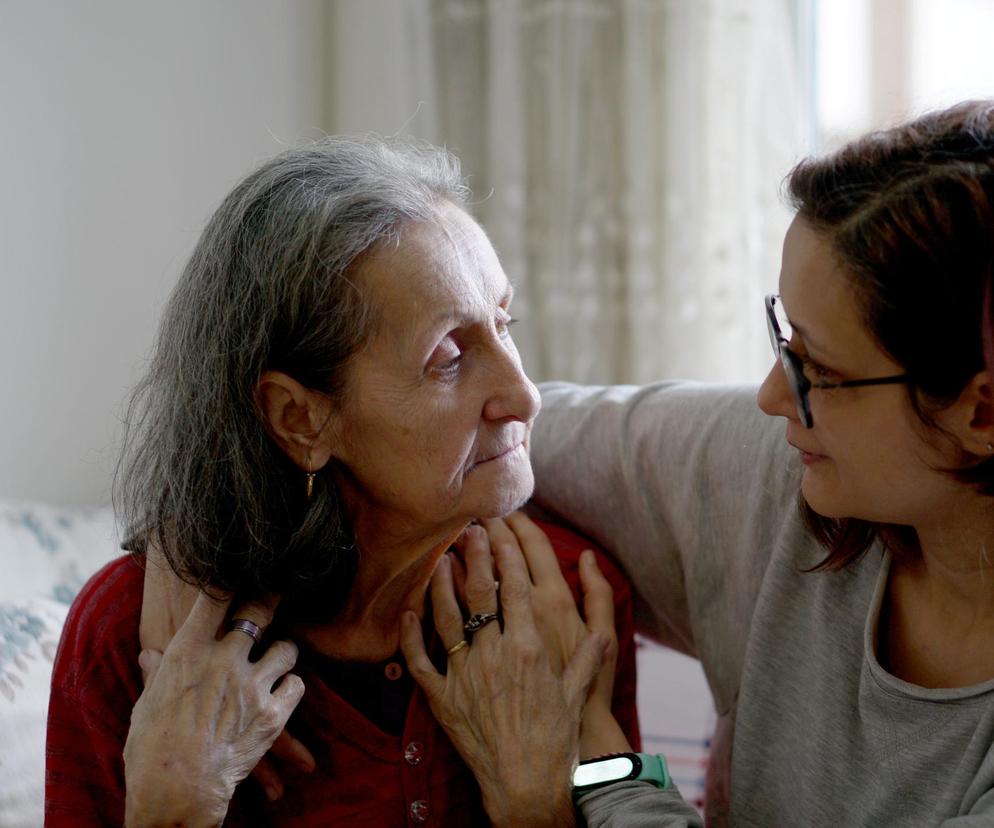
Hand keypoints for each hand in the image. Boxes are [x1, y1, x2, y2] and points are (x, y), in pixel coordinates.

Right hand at [124, 593, 304, 825]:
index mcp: (187, 654)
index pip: (214, 598)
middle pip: (258, 612)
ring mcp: (251, 685)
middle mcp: (224, 661)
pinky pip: (297, 684)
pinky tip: (284, 691)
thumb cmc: (150, 751)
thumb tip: (151, 655)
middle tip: (280, 589)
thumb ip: (157, 675)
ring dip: (284, 651)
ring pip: (286, 648)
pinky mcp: (273, 713)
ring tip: (281, 655)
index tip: (242, 567)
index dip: (231, 578)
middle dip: (271, 597)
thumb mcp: (146, 706)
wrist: (176, 792)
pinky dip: (292, 686)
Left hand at [400, 525, 607, 827]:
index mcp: (530, 646)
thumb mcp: (579, 691)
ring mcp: (466, 673)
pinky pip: (421, 660)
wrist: (526, 783)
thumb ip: (589, 652)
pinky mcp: (443, 697)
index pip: (515, 587)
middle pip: (480, 592)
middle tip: (468, 528)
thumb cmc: (557, 738)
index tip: (501, 528)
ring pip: (447, 617)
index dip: (507, 553)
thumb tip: (598, 626)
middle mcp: (495, 653)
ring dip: (441, 584)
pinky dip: (411, 634)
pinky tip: (408, 611)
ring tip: (440, 558)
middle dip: (474, 555)